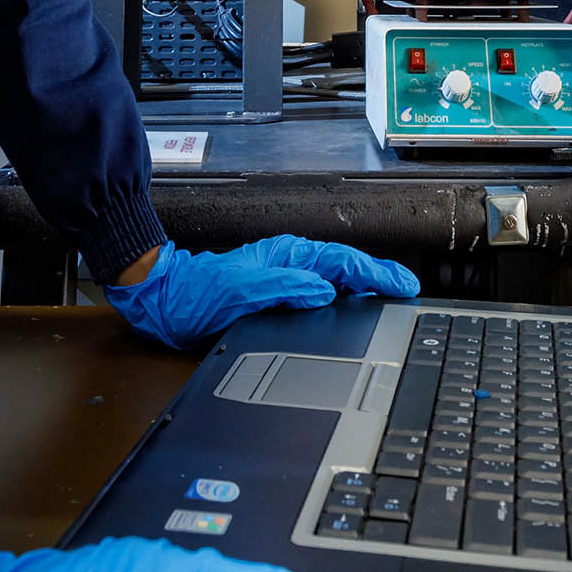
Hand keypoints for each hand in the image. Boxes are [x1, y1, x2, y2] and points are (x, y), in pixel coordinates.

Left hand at [106, 234, 418, 349]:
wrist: (164, 303)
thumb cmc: (194, 295)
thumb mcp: (241, 291)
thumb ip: (285, 288)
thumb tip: (324, 291)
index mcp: (286, 257)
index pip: (343, 262)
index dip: (376, 274)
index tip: (402, 285)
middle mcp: (289, 266)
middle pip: (346, 269)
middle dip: (379, 278)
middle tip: (408, 291)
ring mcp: (283, 280)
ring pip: (335, 281)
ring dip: (364, 289)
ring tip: (390, 300)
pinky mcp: (275, 298)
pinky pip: (319, 296)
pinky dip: (342, 302)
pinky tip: (351, 313)